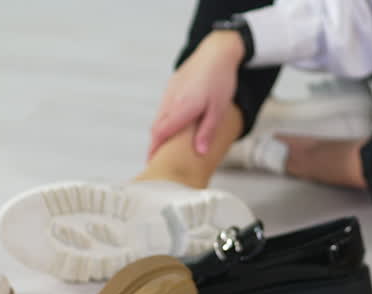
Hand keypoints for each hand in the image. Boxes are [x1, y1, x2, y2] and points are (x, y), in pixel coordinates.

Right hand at [148, 30, 244, 158]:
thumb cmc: (220, 80)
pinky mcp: (172, 86)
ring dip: (160, 132)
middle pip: (157, 127)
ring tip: (164, 147)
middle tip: (157, 160)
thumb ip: (207, 132)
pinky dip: (164, 120)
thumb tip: (199, 152)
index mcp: (182, 108)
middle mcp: (171, 100)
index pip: (161, 133)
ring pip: (159, 116)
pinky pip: (164, 107)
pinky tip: (172, 126)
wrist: (216, 53)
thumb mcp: (218, 110)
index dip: (154, 149)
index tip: (151, 162)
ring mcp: (170, 92)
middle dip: (155, 144)